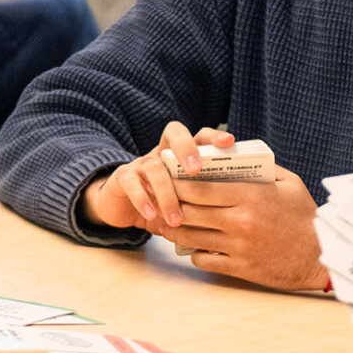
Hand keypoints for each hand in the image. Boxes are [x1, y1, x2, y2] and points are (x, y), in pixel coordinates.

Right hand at [83, 122, 233, 232]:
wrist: (123, 207)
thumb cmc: (161, 202)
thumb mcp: (183, 200)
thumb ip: (200, 200)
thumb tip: (228, 212)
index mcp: (181, 154)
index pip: (199, 135)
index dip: (213, 137)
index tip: (229, 143)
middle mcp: (161, 152)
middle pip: (173, 133)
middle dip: (187, 148)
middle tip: (196, 170)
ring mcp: (141, 162)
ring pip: (155, 167)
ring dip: (167, 194)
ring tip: (176, 219)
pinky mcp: (123, 177)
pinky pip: (131, 183)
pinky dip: (142, 200)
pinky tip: (152, 214)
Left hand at [163, 166, 325, 290]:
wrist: (323, 256)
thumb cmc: (306, 217)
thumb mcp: (290, 183)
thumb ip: (263, 169)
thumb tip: (238, 157)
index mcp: (251, 196)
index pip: (200, 188)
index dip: (178, 183)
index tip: (169, 177)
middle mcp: (240, 221)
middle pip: (189, 211)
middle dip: (170, 204)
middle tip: (160, 199)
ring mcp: (238, 247)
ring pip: (190, 237)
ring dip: (174, 229)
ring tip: (168, 222)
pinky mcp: (240, 268)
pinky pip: (204, 259)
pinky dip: (194, 252)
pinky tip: (195, 245)